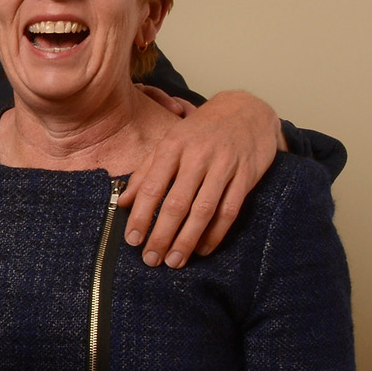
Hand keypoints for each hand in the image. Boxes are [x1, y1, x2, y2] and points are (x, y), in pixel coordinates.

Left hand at [119, 89, 280, 267]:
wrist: (247, 110)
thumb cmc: (201, 130)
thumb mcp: (169, 143)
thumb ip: (145, 172)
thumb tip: (124, 202)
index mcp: (173, 147)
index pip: (152, 188)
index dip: (140, 217)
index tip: (132, 241)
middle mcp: (198, 157)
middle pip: (177, 204)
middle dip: (161, 235)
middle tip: (151, 259)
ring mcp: (224, 166)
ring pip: (203, 211)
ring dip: (187, 240)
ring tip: (174, 261)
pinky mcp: (246, 176)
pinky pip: (230, 210)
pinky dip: (216, 233)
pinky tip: (202, 249)